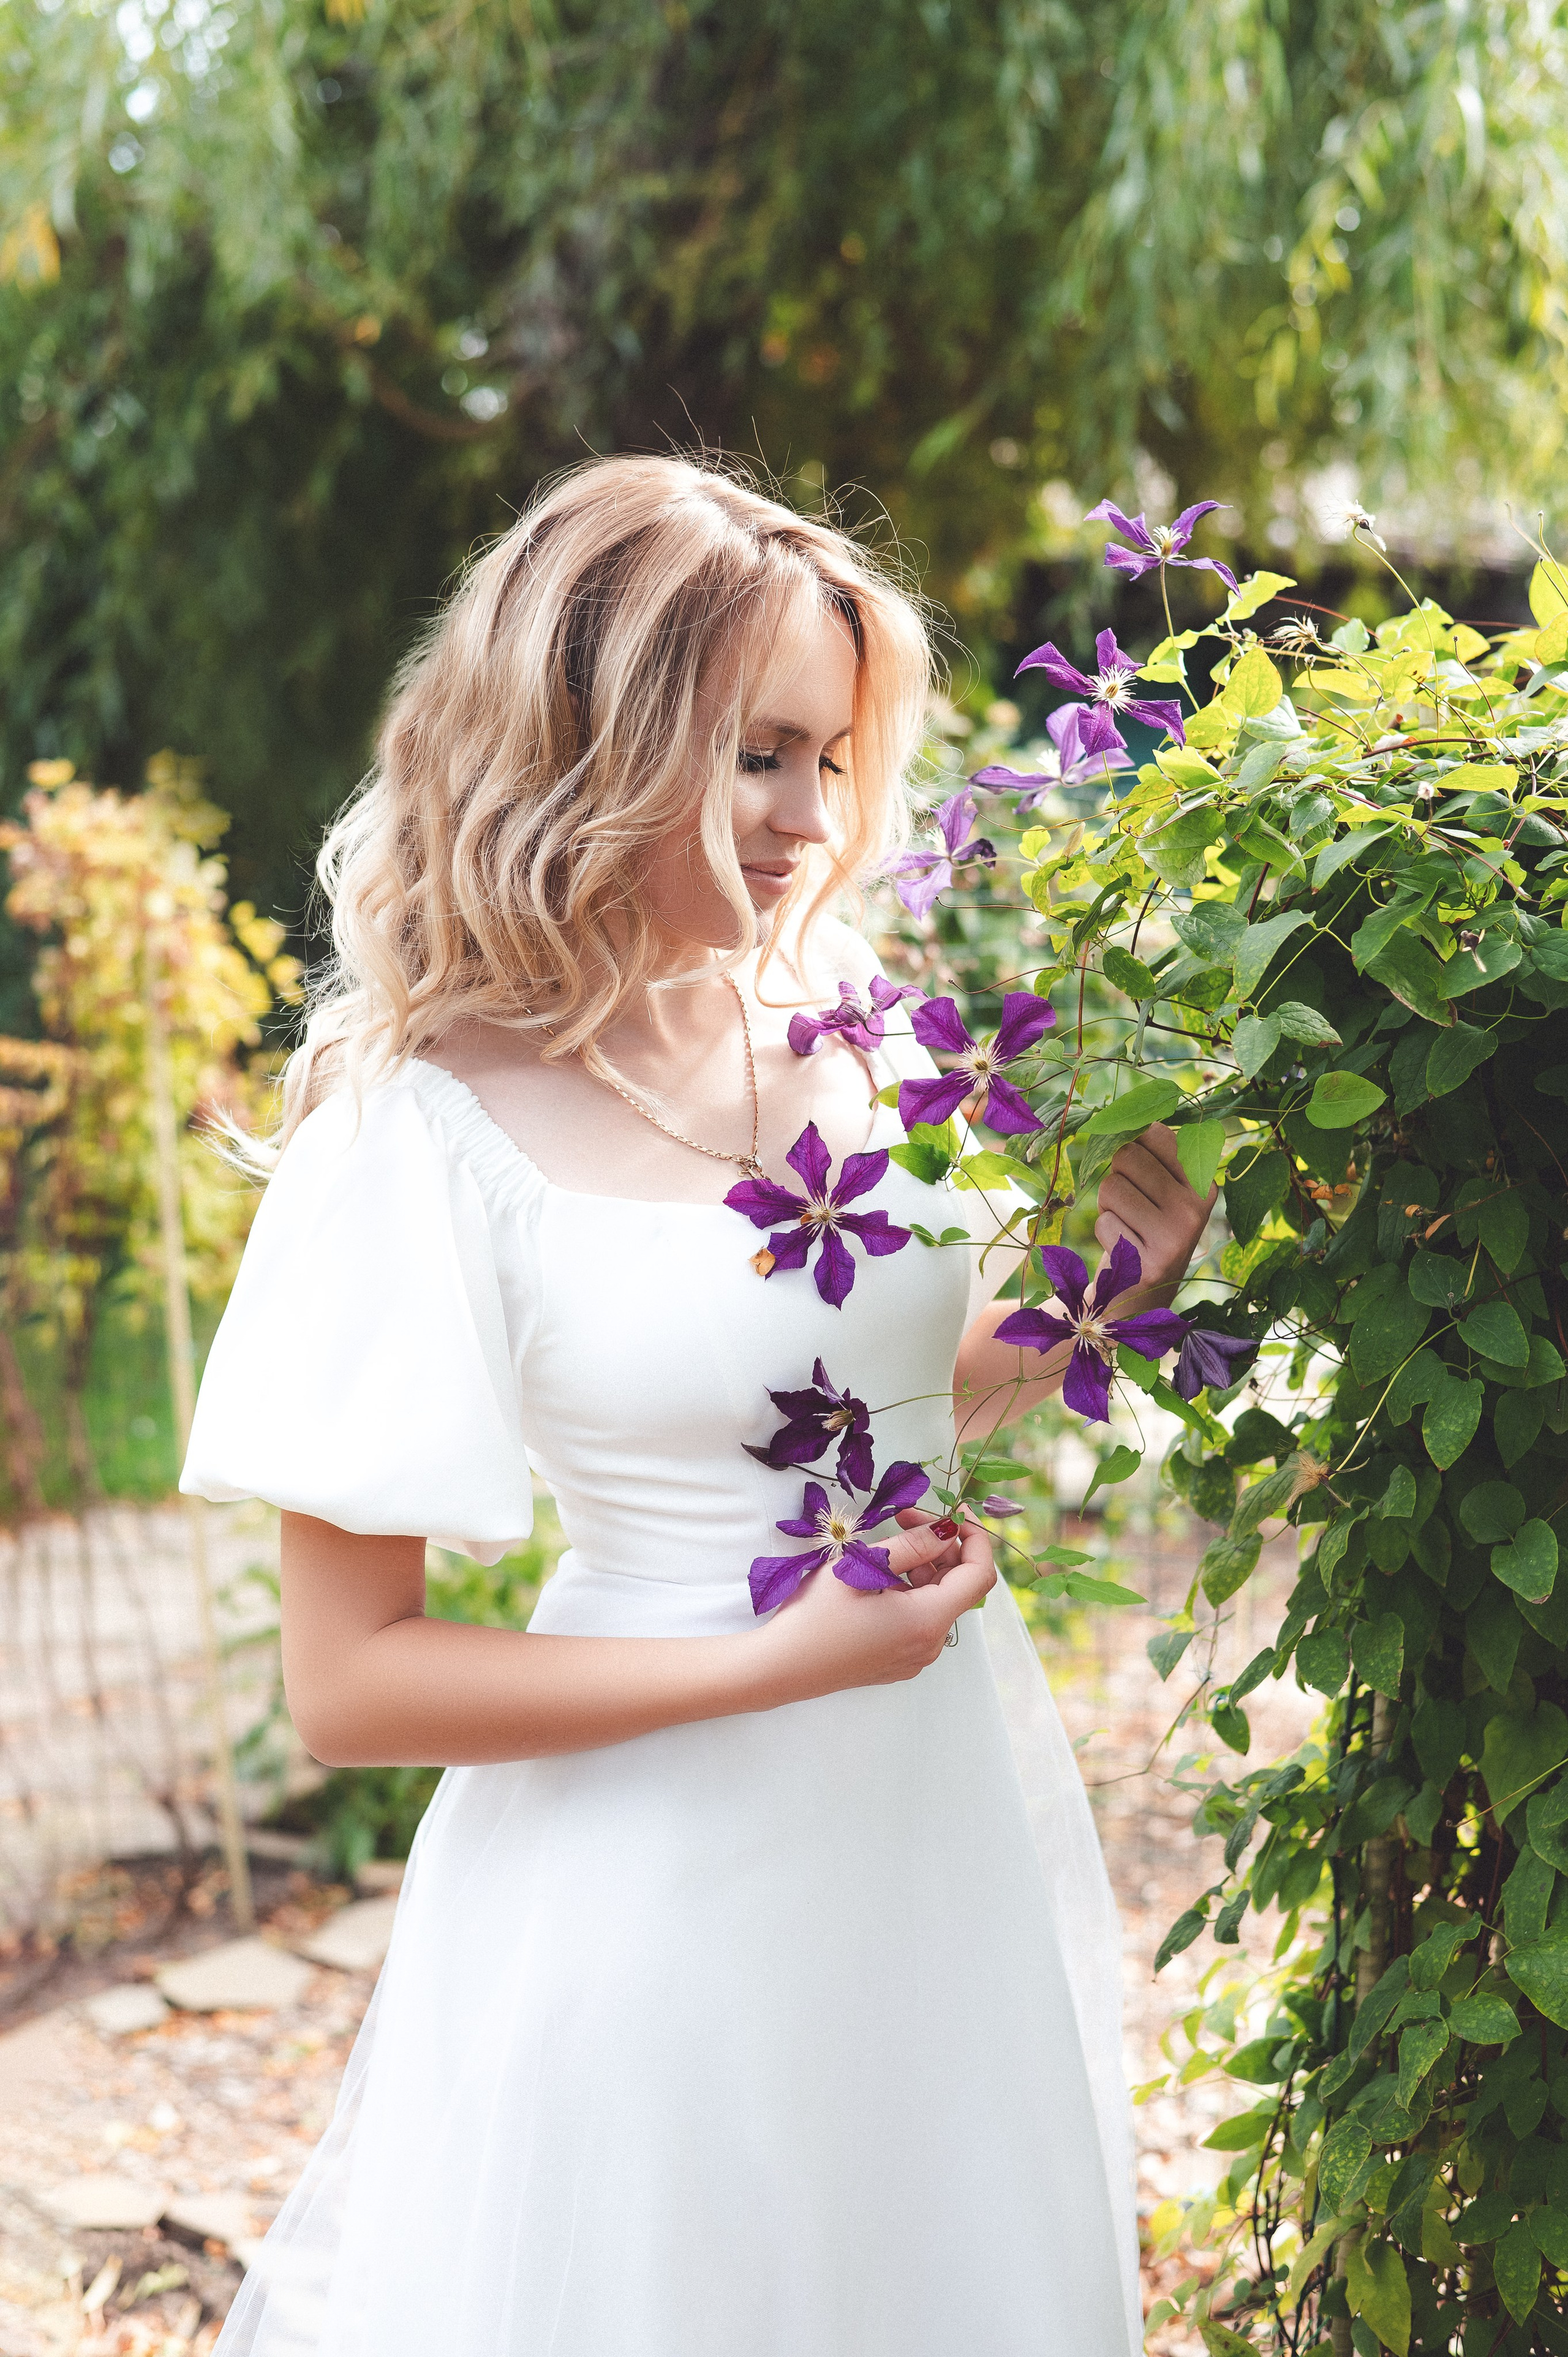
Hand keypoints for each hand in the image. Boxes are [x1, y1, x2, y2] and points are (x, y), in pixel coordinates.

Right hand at [761, 1509, 996, 1700]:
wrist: (781, 1668)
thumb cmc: (816, 1616)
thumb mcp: (862, 1568)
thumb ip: (912, 1546)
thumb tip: (947, 1530)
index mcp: (927, 1621)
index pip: (979, 1574)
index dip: (975, 1537)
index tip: (954, 1509)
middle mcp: (931, 1644)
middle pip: (958, 1586)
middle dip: (940, 1545)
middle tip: (904, 1517)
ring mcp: (916, 1657)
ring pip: (938, 1601)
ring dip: (923, 1568)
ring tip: (882, 1551)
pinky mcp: (899, 1661)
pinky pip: (920, 1620)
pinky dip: (911, 1592)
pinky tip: (877, 1580)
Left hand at [1094, 1120, 1214, 1291]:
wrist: (1143, 1293)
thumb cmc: (1144, 1229)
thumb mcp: (1160, 1190)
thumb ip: (1149, 1154)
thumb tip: (1117, 1116)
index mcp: (1202, 1182)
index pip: (1154, 1133)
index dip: (1132, 1146)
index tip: (1139, 1172)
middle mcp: (1195, 1208)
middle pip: (1127, 1155)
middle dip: (1117, 1178)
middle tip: (1131, 1205)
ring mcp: (1175, 1237)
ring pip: (1111, 1187)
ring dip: (1108, 1206)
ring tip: (1127, 1225)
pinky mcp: (1150, 1263)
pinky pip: (1104, 1222)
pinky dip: (1105, 1233)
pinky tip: (1124, 1247)